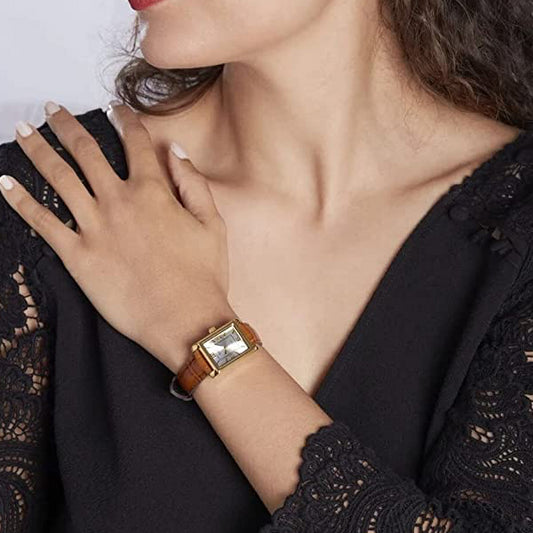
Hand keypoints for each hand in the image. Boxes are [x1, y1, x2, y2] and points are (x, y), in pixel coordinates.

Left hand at [0, 101, 235, 372]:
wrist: (184, 319)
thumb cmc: (202, 274)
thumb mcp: (212, 223)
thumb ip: (192, 182)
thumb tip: (175, 150)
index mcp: (153, 191)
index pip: (135, 143)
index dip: (124, 120)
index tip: (114, 110)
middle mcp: (118, 201)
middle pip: (86, 151)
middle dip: (66, 125)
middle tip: (52, 110)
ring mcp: (94, 227)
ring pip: (58, 177)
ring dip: (37, 149)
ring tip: (23, 129)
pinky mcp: (77, 256)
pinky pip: (43, 222)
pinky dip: (21, 200)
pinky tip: (5, 183)